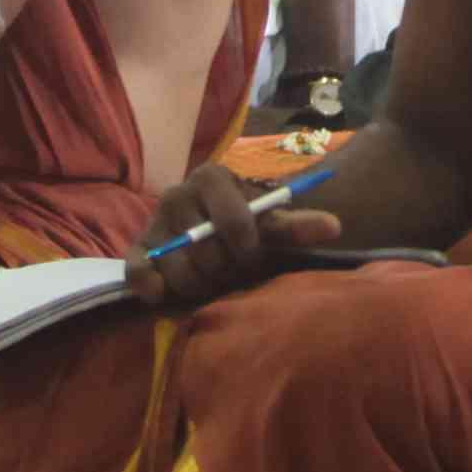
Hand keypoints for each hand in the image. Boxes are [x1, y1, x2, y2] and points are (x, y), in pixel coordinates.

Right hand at [133, 158, 350, 313]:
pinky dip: (150, 286)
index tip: (255, 258)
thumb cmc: (247, 225)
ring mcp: (155, 221)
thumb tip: (336, 226)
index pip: (235, 223)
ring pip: (178, 269)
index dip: (250, 251)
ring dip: (200, 286)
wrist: (212, 231)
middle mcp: (178, 193)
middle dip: (226, 271)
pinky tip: (162, 295)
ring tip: (212, 280)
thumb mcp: (271, 223)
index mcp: (212, 176)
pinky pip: (136, 270)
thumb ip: (298, 226)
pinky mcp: (138, 248)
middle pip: (206, 250)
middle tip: (233, 272)